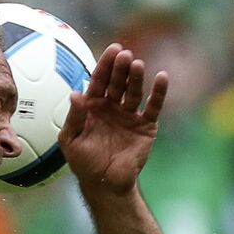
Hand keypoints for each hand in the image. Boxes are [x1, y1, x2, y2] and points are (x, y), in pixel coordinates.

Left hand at [60, 43, 168, 196]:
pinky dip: (158, 93)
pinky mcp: (146, 125)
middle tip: (124, 56)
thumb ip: (73, 117)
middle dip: (120, 68)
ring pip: (134, 91)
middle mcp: (112, 106)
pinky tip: (162, 78)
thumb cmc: (84, 163)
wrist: (105, 184)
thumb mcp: (71, 140)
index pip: (99, 80)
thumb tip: (75, 94)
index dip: (105, 65)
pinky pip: (153, 106)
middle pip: (117, 82)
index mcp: (93, 106)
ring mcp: (129, 114)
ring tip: (138, 65)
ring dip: (136, 77)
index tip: (113, 50)